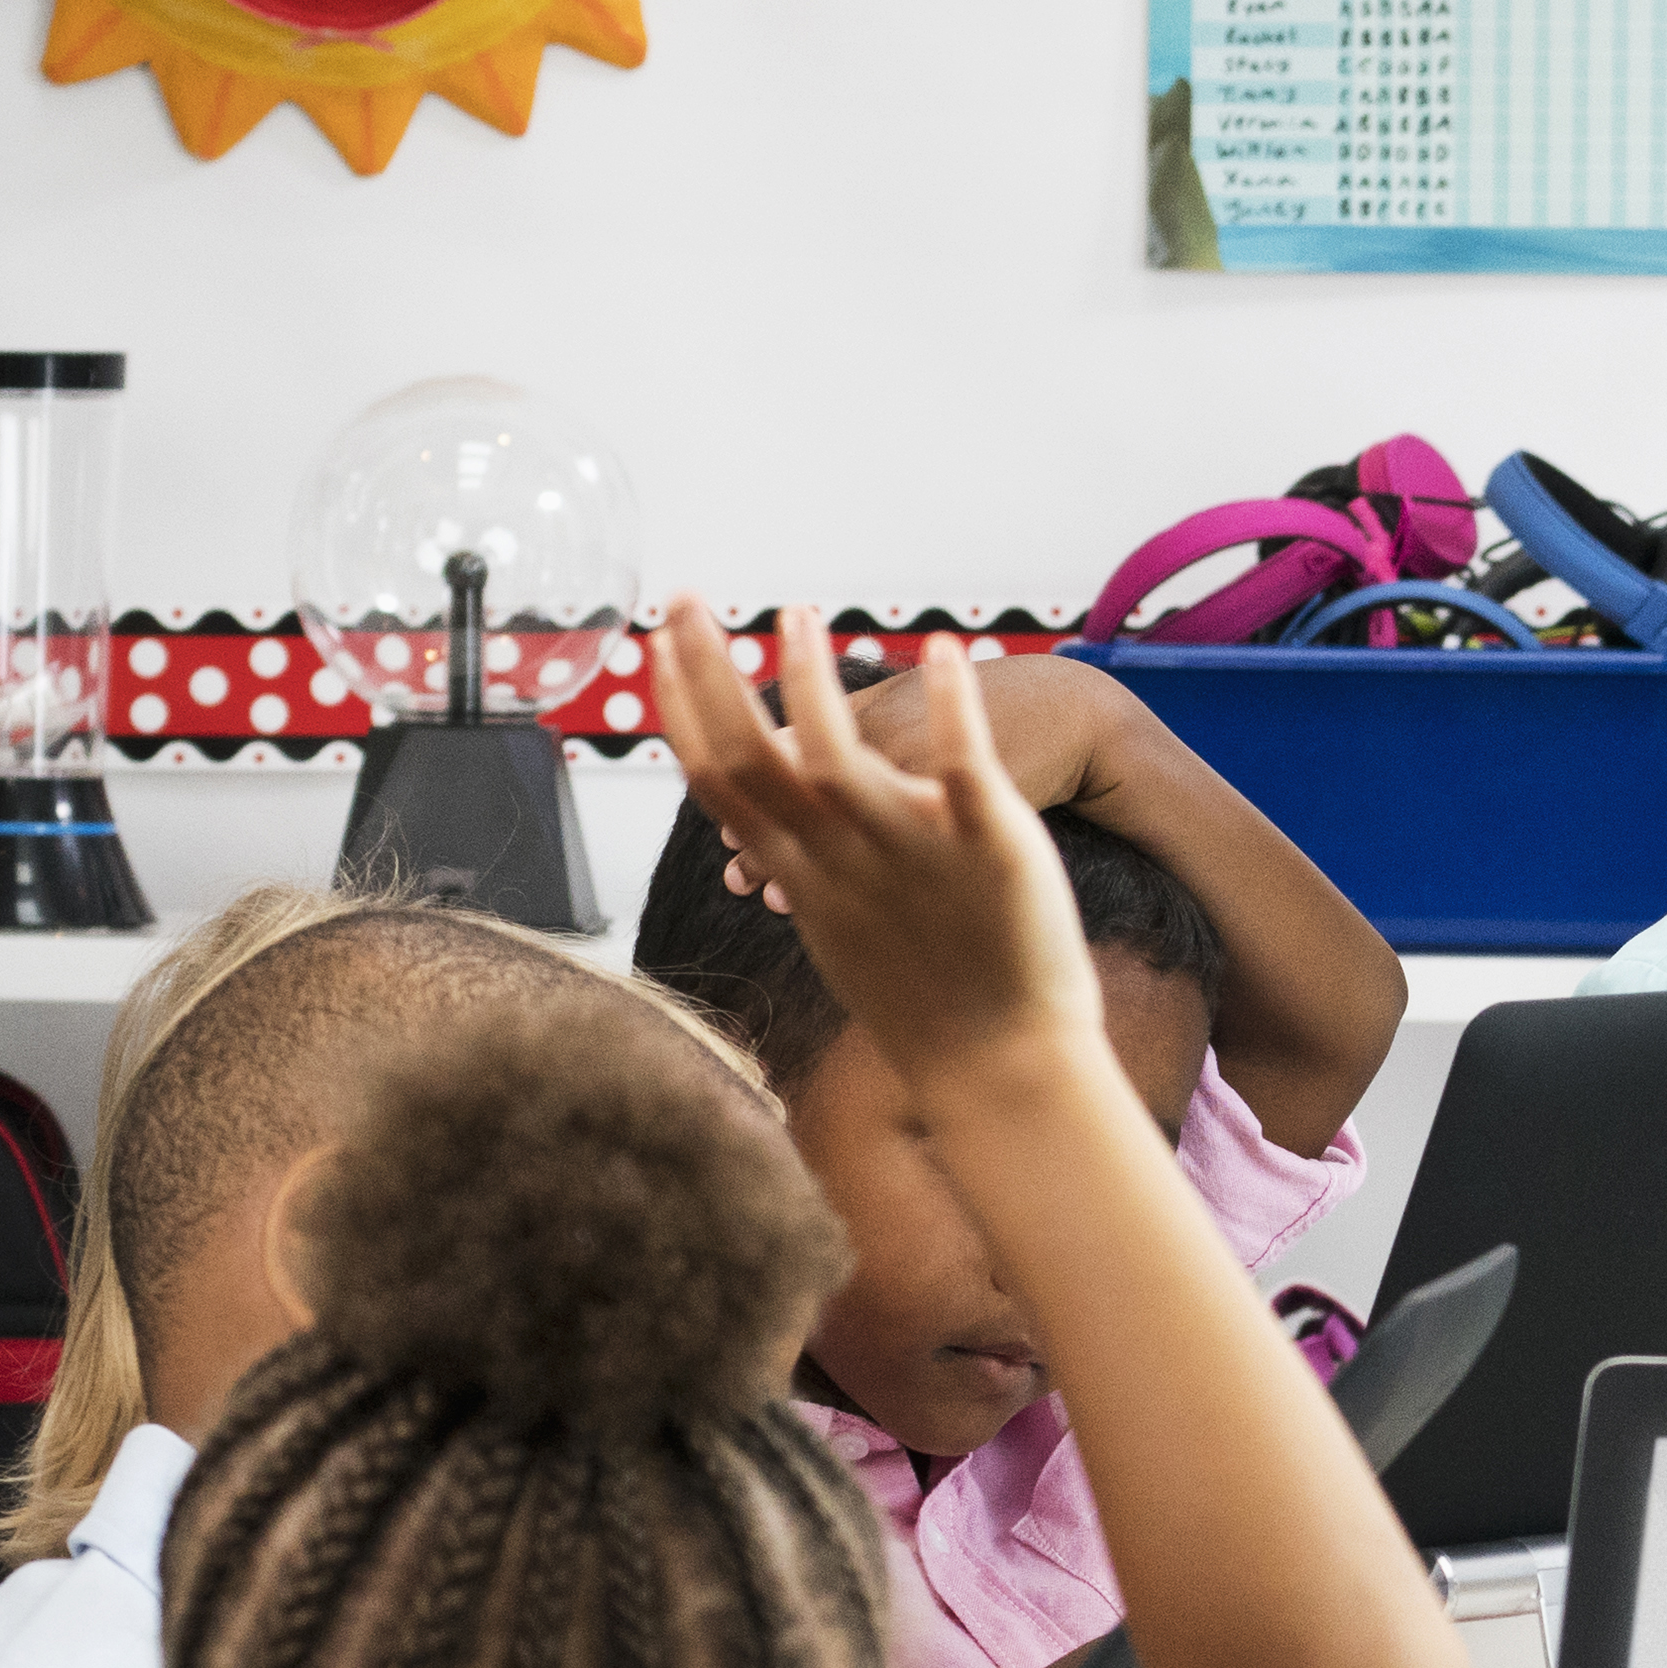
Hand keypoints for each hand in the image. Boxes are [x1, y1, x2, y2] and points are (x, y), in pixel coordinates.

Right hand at [647, 600, 1101, 1088]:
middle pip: (750, 757)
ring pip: (837, 757)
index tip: (660, 647)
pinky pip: (961, 766)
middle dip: (709, 671)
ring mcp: (911, 852)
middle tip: (683, 599)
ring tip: (796, 613)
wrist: (1006, 1069)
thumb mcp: (838, 929)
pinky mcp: (988, 847)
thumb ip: (799, 872)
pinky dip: (951, 706)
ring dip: (810, 680)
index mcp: (802, 876)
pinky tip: (942, 648)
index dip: (681, 710)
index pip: (718, 784)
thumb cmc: (926, 1004)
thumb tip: (763, 846)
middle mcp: (840, 860)